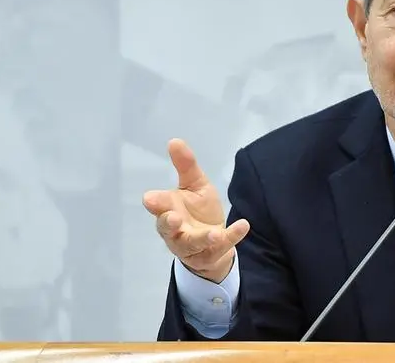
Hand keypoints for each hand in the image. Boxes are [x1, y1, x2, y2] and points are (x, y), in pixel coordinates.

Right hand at [143, 139, 249, 282]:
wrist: (216, 240)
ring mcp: (192, 245)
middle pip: (168, 229)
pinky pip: (221, 247)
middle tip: (173, 217)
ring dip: (203, 238)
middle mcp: (175, 230)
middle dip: (169, 224)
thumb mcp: (195, 185)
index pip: (158, 207)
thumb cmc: (199, 210)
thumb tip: (174, 140)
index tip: (150, 199)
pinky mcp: (211, 254)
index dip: (155, 203)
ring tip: (215, 233)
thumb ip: (186, 166)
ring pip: (193, 244)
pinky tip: (243, 225)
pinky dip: (233, 236)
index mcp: (168, 210)